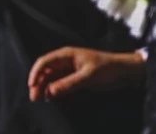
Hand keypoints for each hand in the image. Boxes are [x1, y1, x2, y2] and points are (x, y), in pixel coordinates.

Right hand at [27, 47, 145, 101]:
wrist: (125, 72)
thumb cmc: (107, 68)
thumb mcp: (88, 76)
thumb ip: (68, 83)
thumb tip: (50, 91)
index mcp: (66, 55)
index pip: (44, 62)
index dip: (35, 73)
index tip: (31, 86)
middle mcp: (65, 62)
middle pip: (46, 71)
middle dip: (38, 83)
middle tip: (34, 98)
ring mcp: (69, 70)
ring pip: (51, 79)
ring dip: (45, 88)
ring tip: (41, 100)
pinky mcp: (75, 79)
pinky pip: (60, 85)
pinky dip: (54, 91)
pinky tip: (52, 99)